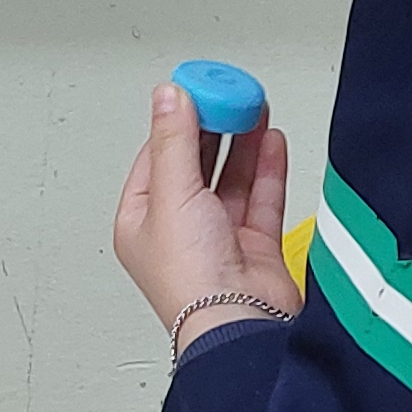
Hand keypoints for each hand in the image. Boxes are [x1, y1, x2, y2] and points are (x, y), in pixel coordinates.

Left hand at [110, 84, 298, 346]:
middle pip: (195, 164)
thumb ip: (173, 141)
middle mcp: (178, 231)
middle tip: (229, 94)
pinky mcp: (253, 247)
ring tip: (253, 106)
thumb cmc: (191, 280)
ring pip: (230, 178)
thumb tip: (168, 96)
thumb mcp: (171, 194)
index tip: (195, 88)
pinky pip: (260, 197)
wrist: (239, 323)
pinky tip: (271, 140)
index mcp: (141, 222)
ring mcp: (217, 239)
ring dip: (241, 142)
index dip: (176, 120)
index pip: (155, 157)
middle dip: (213, 127)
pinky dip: (266, 167)